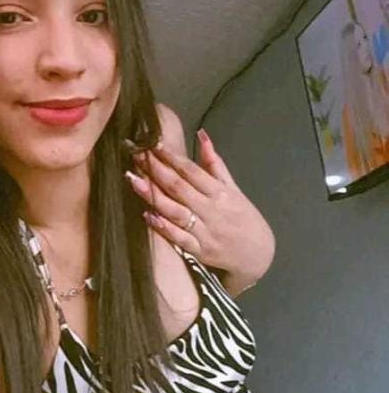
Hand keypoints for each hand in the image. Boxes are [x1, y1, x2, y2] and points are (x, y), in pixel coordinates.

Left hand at [125, 124, 274, 286]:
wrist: (258, 255)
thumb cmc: (243, 217)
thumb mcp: (233, 188)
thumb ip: (214, 164)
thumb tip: (202, 136)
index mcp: (220, 192)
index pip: (191, 170)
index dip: (170, 156)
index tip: (151, 143)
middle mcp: (211, 210)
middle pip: (179, 187)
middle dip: (155, 170)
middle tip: (134, 155)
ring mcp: (205, 231)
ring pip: (175, 211)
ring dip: (153, 195)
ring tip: (133, 180)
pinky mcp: (199, 251)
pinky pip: (179, 238)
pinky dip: (163, 227)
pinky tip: (147, 215)